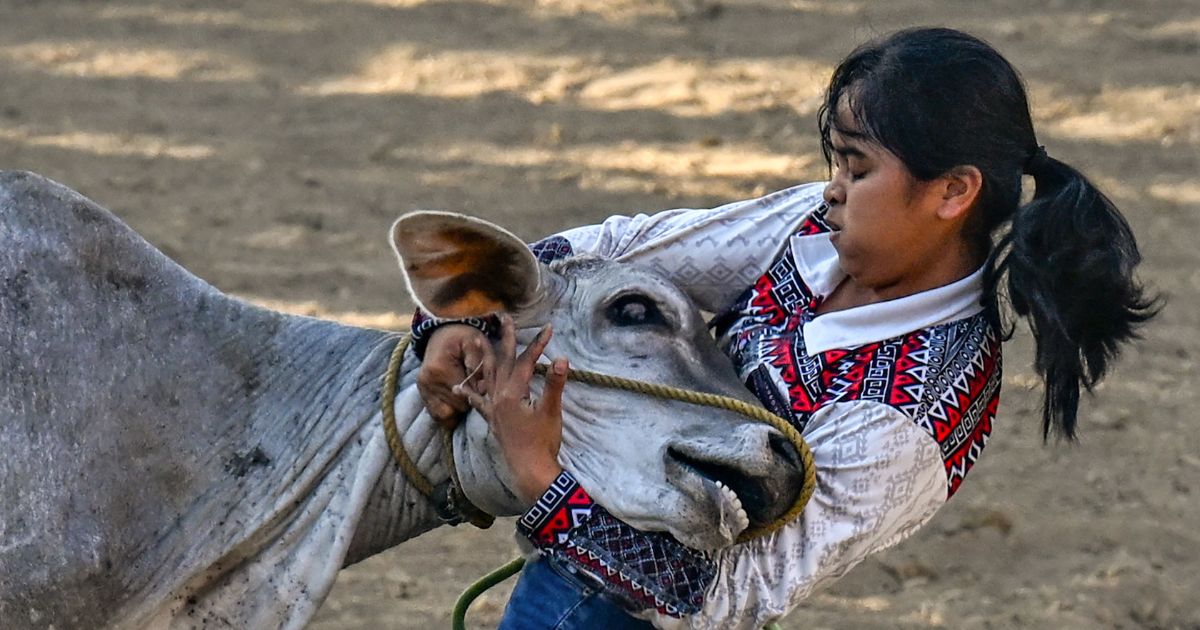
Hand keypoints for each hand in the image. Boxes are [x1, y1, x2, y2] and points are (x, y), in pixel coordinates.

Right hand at [417, 324, 493, 429]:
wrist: (444, 331)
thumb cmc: (463, 337)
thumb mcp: (475, 343)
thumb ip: (480, 365)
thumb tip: (481, 389)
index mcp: (440, 369)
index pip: (464, 397)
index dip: (476, 395)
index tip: (481, 385)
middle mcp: (427, 381)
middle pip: (456, 407)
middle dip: (468, 401)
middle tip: (473, 387)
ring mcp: (422, 388)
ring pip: (444, 415)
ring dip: (457, 408)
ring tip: (464, 393)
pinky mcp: (422, 392)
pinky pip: (435, 414)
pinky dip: (447, 411)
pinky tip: (455, 400)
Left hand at [454, 316, 567, 503]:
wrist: (529, 469)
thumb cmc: (542, 441)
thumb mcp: (551, 412)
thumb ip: (554, 385)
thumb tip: (562, 360)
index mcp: (512, 393)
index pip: (525, 362)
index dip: (537, 345)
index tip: (548, 329)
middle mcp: (498, 397)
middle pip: (501, 362)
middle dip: (504, 338)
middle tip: (502, 317)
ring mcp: (493, 409)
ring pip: (486, 376)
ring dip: (482, 356)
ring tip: (474, 338)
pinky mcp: (492, 419)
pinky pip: (478, 401)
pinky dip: (470, 391)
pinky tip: (459, 387)